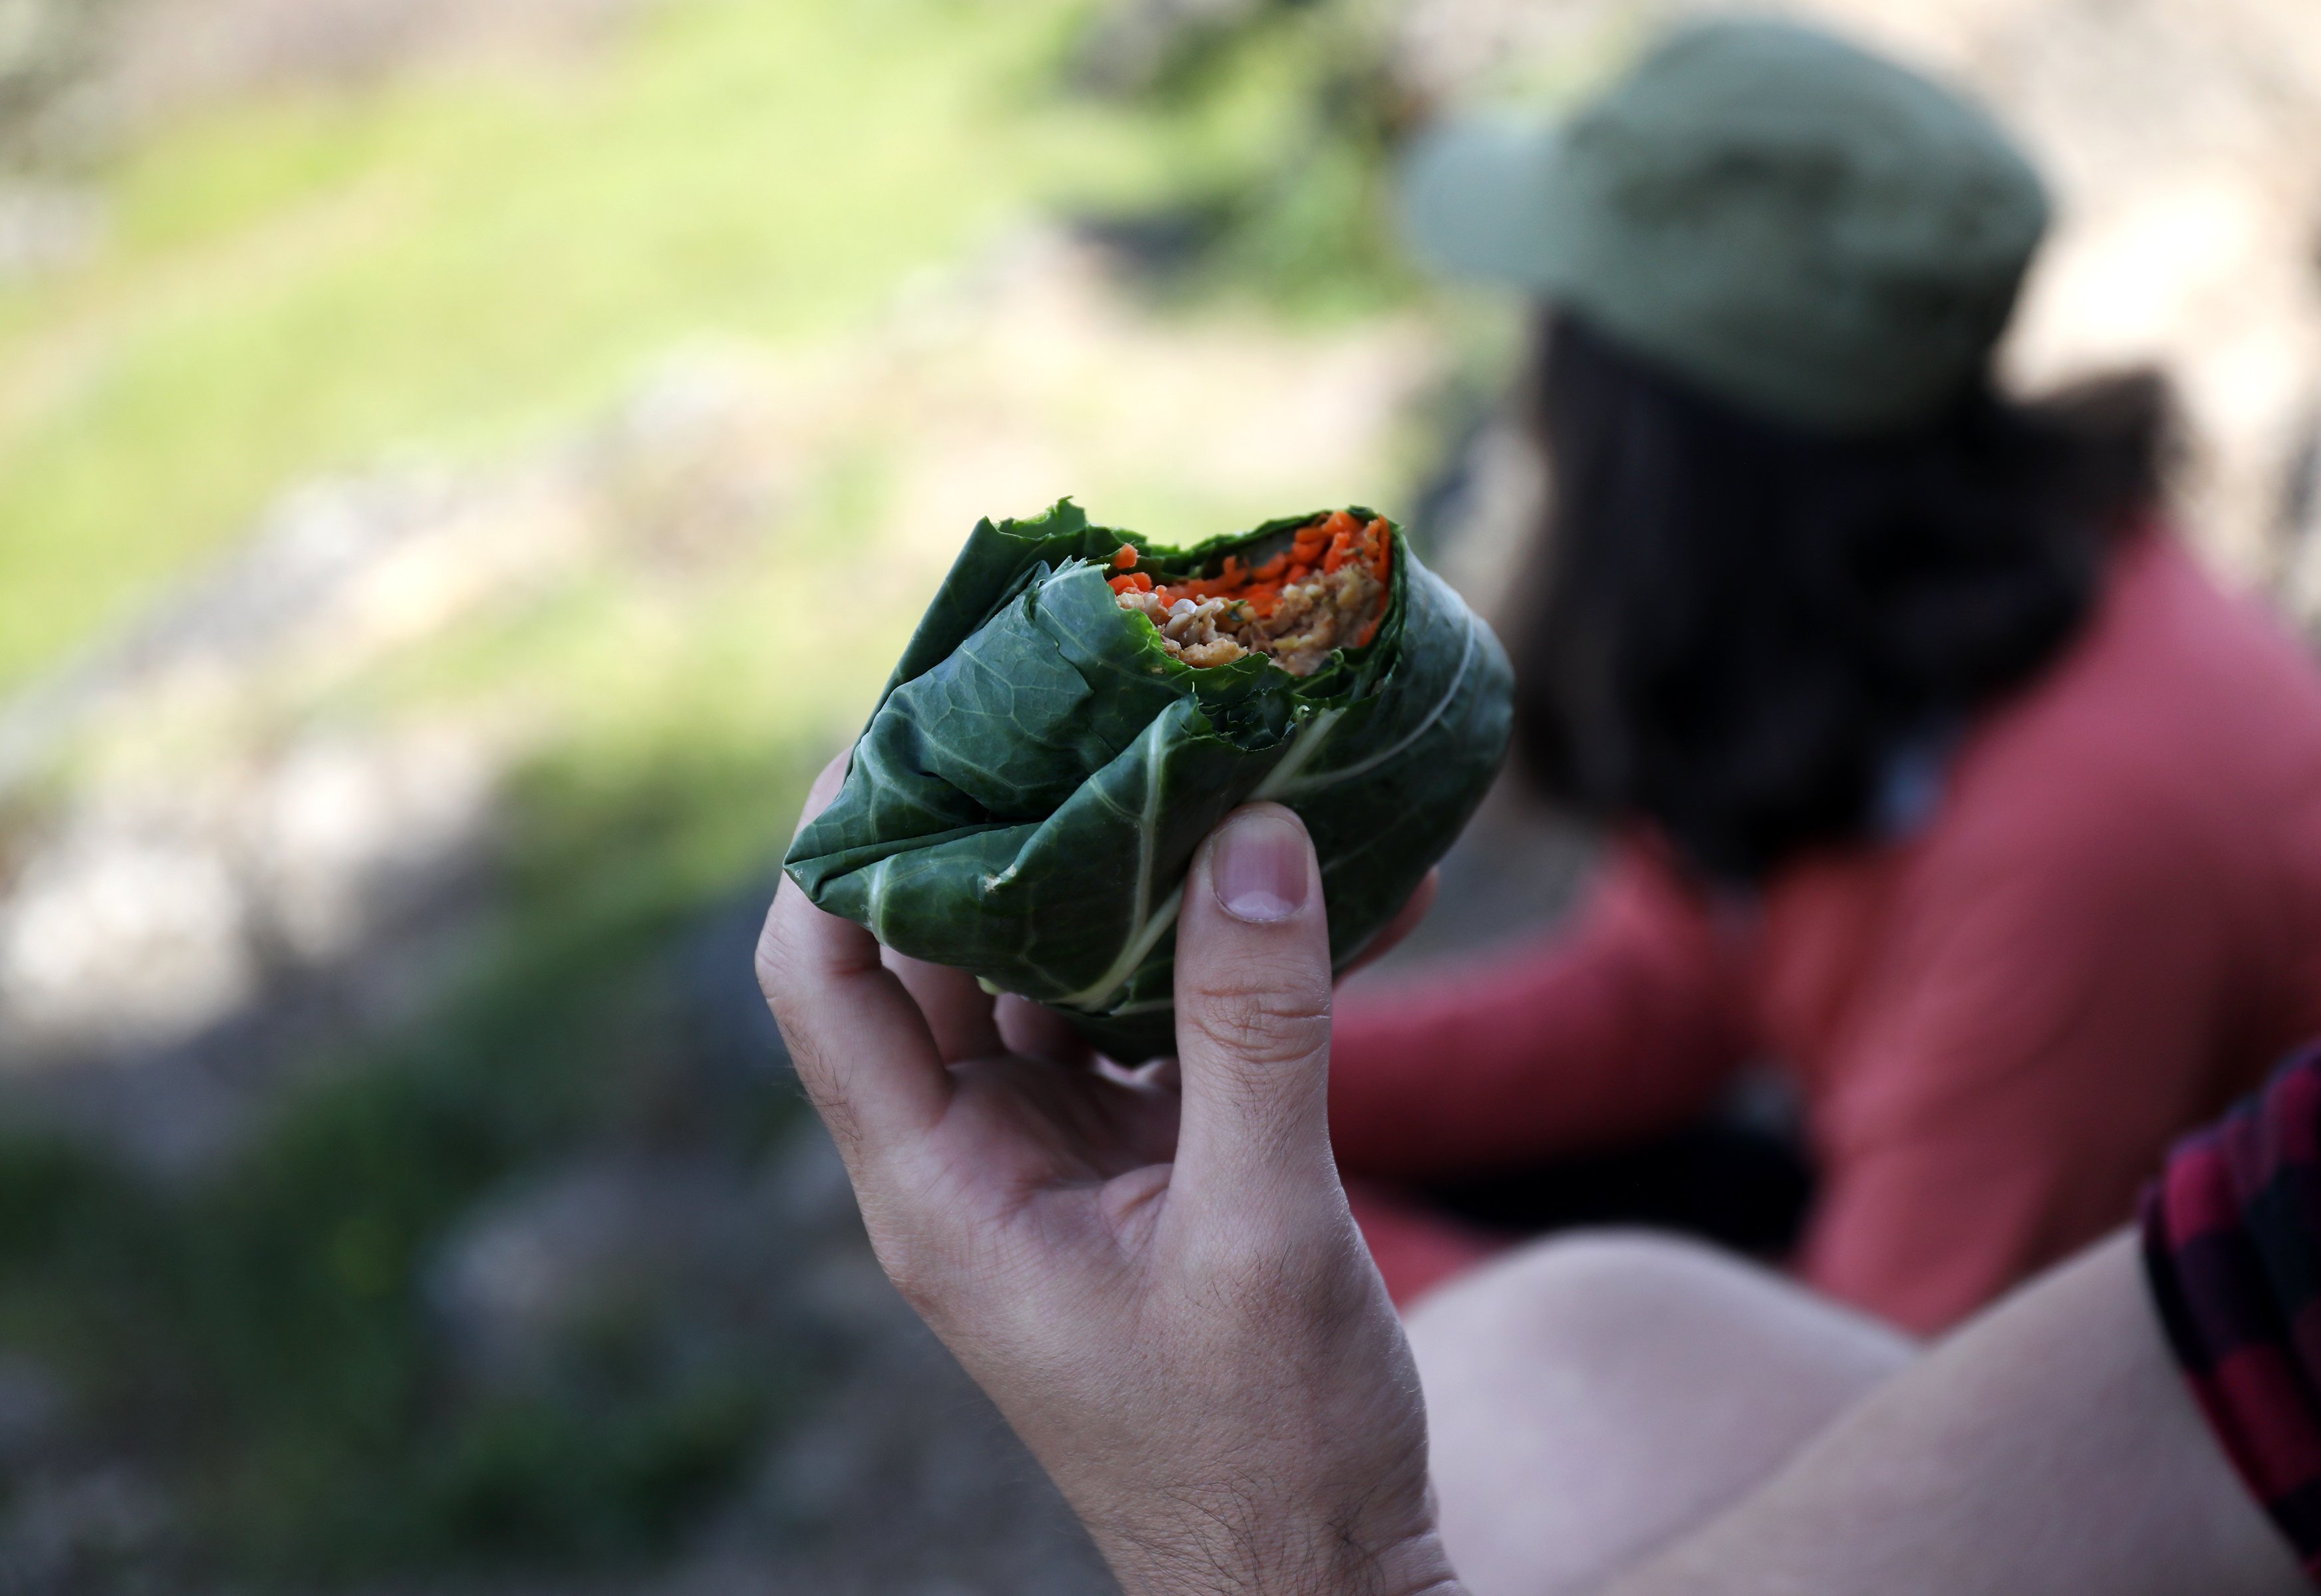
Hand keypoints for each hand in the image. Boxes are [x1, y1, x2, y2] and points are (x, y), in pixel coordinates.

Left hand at [757, 760, 1461, 1595]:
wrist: (1319, 1578)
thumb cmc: (1267, 1448)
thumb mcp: (1262, 1232)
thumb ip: (1255, 1030)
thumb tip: (1251, 832)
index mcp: (939, 1189)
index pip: (821, 975)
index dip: (839, 839)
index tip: (914, 717)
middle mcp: (974, 1157)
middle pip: (938, 944)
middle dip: (1006, 816)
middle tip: (1081, 684)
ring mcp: (1055, 1155)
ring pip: (1055, 968)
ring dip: (1131, 871)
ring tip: (1207, 748)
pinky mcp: (1143, 1162)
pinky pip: (1159, 1020)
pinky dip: (1227, 953)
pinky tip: (1337, 884)